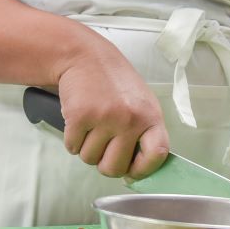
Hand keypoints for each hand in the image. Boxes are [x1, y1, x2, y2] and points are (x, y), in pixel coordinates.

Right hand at [55, 36, 169, 180]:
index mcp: (150, 116)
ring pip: (90, 159)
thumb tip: (134, 172)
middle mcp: (130, 119)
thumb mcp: (140, 103)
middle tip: (102, 145)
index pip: (157, 155)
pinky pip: (72, 147)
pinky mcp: (80, 116)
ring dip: (86, 148)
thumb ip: (142, 133)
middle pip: (114, 168)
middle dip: (104, 163)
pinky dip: (72, 139)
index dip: (143, 169)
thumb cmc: (113, 83)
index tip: (131, 171)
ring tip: (91, 125)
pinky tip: (79, 120)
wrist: (85, 56)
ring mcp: (105, 118)